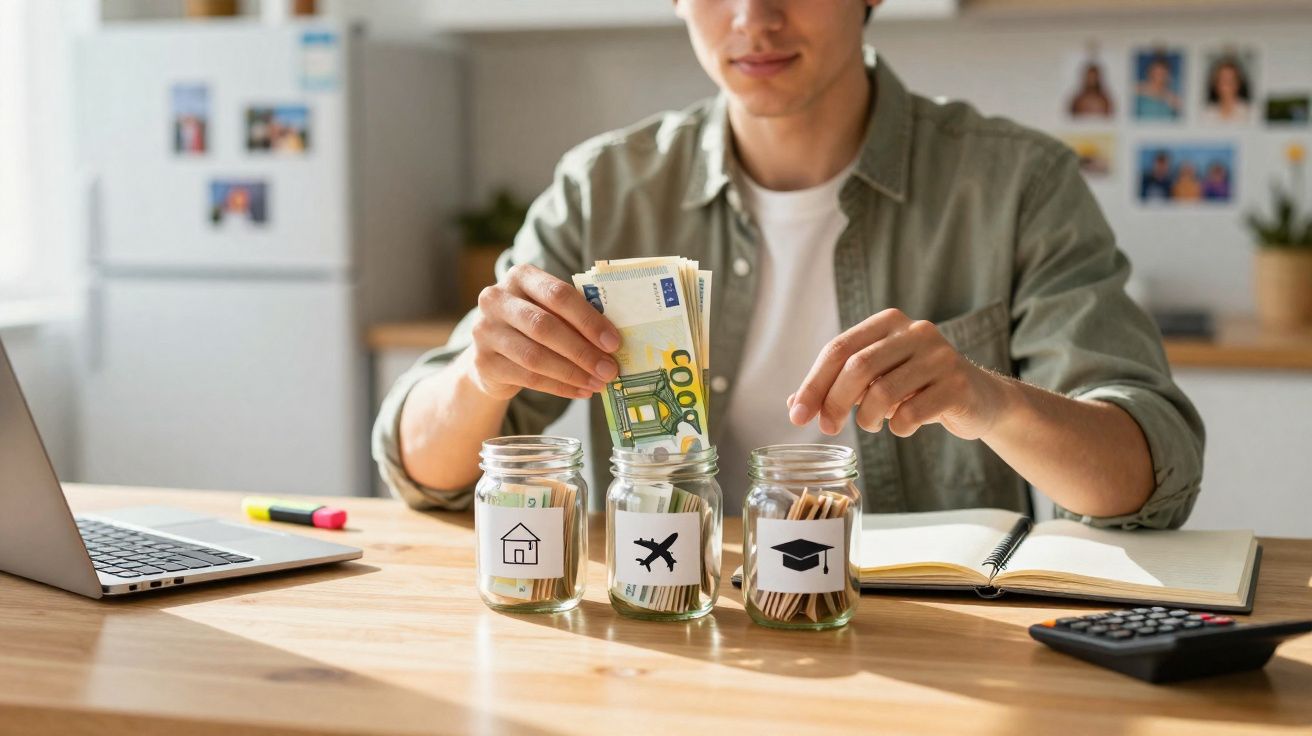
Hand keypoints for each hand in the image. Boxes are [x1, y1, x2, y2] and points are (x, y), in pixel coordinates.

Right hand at [465, 264, 620, 400]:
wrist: (494, 351)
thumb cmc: (534, 324)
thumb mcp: (551, 310)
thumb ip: (574, 316)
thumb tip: (613, 342)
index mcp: (520, 276)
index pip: (558, 294)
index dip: (588, 320)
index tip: (613, 342)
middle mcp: (496, 298)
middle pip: (544, 326)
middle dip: (582, 351)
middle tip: (609, 369)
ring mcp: (485, 330)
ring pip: (535, 356)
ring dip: (572, 373)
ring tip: (598, 383)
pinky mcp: (483, 362)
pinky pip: (528, 378)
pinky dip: (559, 387)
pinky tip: (580, 391)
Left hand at [787, 309, 1011, 439]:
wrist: (980, 399)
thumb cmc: (918, 387)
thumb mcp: (877, 380)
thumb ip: (837, 387)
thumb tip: (794, 405)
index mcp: (889, 322)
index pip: (838, 349)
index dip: (813, 384)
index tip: (797, 415)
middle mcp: (915, 331)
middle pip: (858, 367)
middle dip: (835, 403)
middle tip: (828, 427)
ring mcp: (940, 356)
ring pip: (883, 392)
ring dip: (868, 418)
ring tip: (872, 425)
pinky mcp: (957, 384)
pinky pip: (911, 413)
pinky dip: (898, 427)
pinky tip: (904, 425)